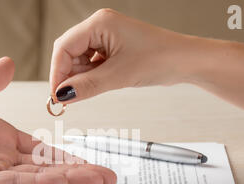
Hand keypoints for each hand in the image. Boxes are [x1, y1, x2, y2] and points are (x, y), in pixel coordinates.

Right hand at [50, 9, 196, 103]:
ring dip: (81, 78)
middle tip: (70, 99)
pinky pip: (92, 64)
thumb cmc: (161, 59)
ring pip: (80, 60)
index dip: (57, 72)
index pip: (64, 47)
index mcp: (100, 23)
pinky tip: (98, 85)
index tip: (56, 95)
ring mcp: (107, 37)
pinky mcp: (113, 48)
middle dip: (69, 76)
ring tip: (90, 91)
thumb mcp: (119, 76)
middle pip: (69, 53)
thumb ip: (87, 86)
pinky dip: (91, 77)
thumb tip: (62, 95)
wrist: (186, 61)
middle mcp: (100, 26)